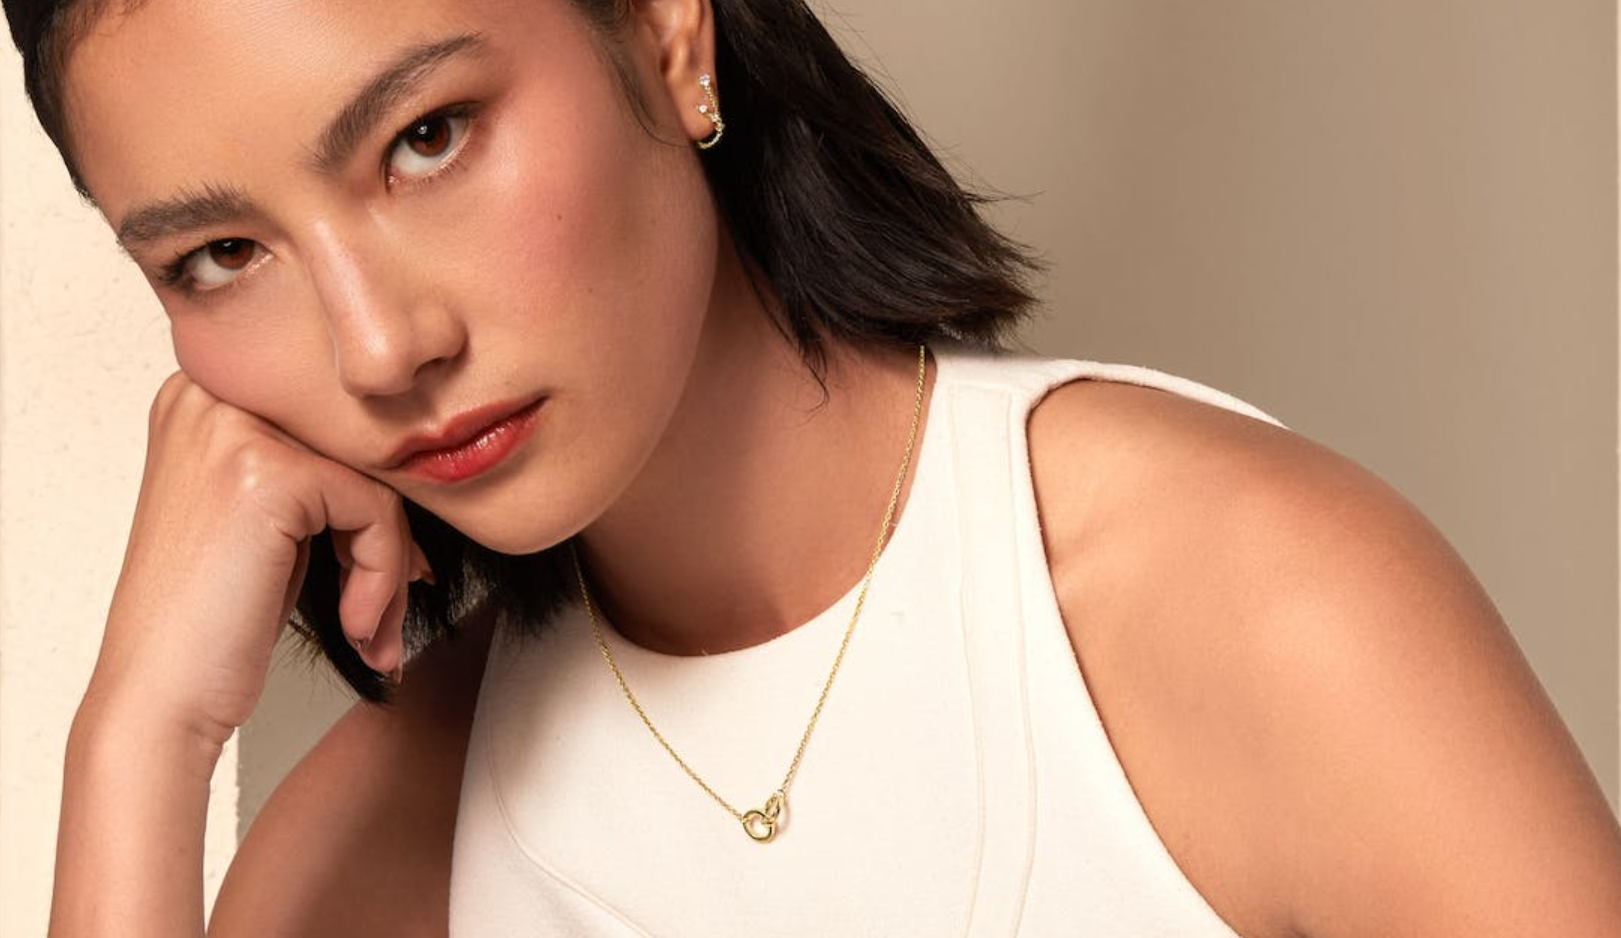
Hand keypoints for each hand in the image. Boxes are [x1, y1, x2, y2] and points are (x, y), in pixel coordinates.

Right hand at [82, 371, 423, 748]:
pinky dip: (381, 577)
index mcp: (205, 394)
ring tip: (372, 627)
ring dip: (390, 565)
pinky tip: (356, 626)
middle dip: (386, 533)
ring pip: (372, 479)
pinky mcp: (267, 474)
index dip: (367, 499)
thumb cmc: (212, 619)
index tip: (386, 568)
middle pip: (356, 447)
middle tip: (386, 607)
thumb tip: (415, 460)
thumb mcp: (269, 521)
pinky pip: (375, 511)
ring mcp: (234, 429)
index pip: (333, 426)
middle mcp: (210, 395)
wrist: (159, 697)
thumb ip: (320, 472)